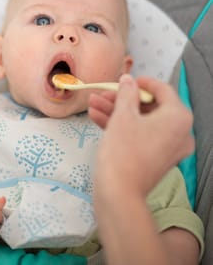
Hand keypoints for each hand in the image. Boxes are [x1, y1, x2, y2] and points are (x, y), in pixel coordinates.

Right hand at [88, 74, 193, 196]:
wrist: (118, 192)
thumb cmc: (123, 151)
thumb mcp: (122, 115)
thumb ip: (126, 93)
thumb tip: (128, 79)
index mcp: (179, 117)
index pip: (162, 90)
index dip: (140, 82)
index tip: (123, 80)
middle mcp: (180, 132)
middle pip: (149, 106)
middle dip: (121, 99)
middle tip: (101, 94)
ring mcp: (169, 147)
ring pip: (141, 122)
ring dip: (116, 112)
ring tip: (92, 105)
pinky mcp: (156, 158)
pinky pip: (140, 136)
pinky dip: (121, 127)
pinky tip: (97, 118)